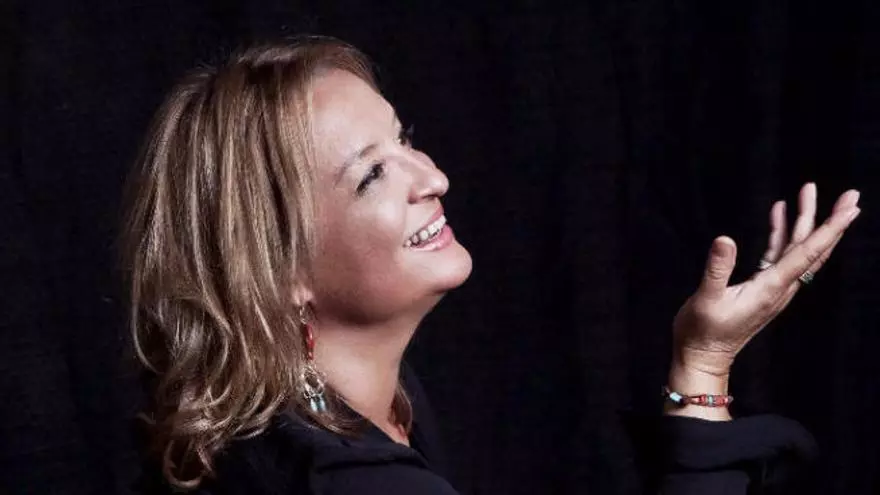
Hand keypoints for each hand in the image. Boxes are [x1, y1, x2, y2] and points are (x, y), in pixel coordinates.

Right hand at [672, 183, 860, 376]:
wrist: (702, 357)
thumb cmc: (701, 332)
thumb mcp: (705, 299)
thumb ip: (717, 269)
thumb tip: (725, 239)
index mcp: (771, 289)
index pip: (807, 253)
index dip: (830, 229)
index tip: (851, 208)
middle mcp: (779, 288)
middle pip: (813, 248)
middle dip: (831, 220)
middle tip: (850, 194)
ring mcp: (773, 288)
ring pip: (798, 250)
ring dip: (806, 221)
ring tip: (808, 192)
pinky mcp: (762, 288)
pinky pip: (780, 255)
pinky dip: (782, 232)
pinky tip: (779, 214)